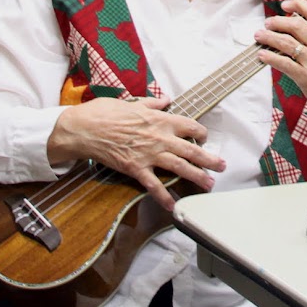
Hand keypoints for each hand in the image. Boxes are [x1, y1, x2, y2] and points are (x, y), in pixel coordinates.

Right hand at [46, 95, 224, 211]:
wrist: (85, 129)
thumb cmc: (105, 112)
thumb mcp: (132, 101)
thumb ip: (151, 103)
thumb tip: (165, 99)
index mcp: (160, 119)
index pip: (189, 126)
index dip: (200, 132)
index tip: (204, 138)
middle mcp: (160, 137)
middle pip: (192, 149)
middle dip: (209, 159)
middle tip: (222, 166)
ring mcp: (149, 154)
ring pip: (180, 167)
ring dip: (197, 176)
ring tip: (209, 184)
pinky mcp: (136, 168)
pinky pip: (154, 185)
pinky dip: (164, 197)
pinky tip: (173, 206)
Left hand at [256, 0, 306, 132]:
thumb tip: (303, 25)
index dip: (298, 5)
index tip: (286, 5)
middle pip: (297, 25)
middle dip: (279, 21)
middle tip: (269, 22)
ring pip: (286, 42)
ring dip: (269, 37)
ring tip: (260, 35)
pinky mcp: (306, 77)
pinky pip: (283, 63)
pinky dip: (270, 57)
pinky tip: (262, 55)